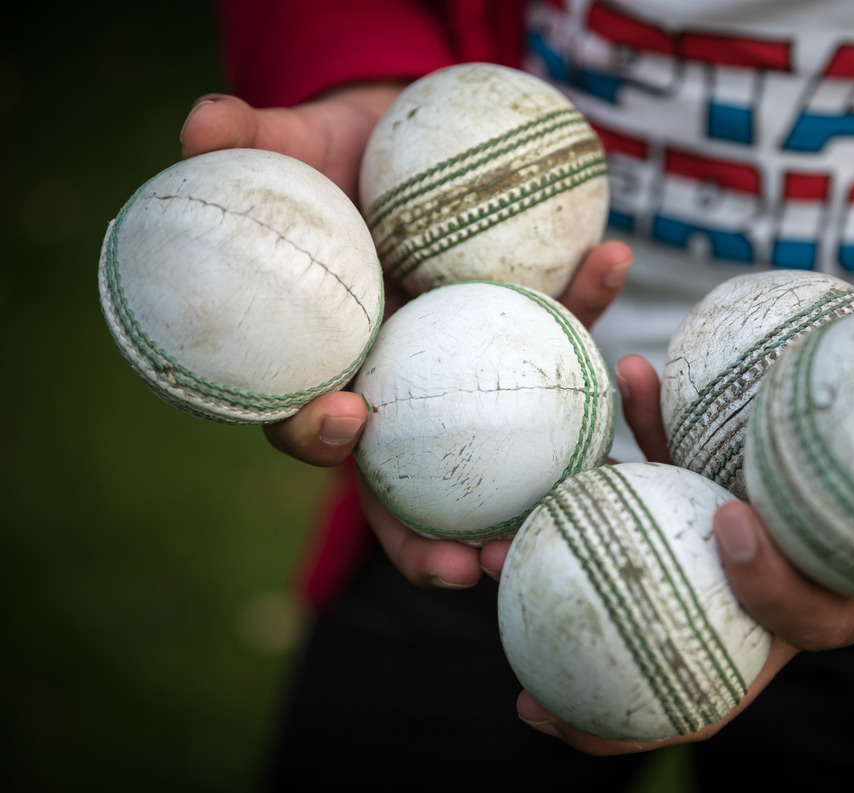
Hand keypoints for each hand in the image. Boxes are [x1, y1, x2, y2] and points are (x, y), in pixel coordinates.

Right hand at [180, 86, 632, 587]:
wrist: (388, 134)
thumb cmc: (323, 156)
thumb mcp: (282, 146)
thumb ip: (244, 142)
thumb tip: (200, 122)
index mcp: (326, 365)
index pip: (308, 425)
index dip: (320, 439)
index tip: (350, 421)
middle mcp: (397, 388)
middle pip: (408, 487)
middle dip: (436, 541)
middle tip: (477, 564)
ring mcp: (463, 371)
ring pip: (499, 450)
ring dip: (539, 484)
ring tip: (583, 494)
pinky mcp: (519, 330)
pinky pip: (556, 328)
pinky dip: (584, 298)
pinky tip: (609, 257)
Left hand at [521, 359, 853, 751]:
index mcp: (853, 601)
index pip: (820, 620)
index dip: (780, 590)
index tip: (734, 522)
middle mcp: (779, 619)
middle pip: (715, 664)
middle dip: (643, 669)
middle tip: (575, 600)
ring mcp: (725, 603)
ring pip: (655, 640)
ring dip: (581, 656)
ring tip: (505, 627)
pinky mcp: (684, 571)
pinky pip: (627, 584)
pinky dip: (575, 580)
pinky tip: (510, 551)